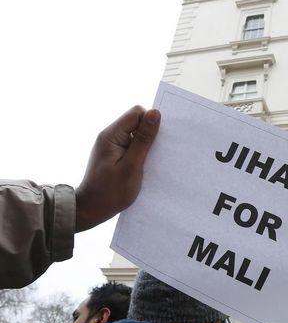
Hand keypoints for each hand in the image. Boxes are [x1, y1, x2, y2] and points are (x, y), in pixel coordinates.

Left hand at [75, 106, 160, 231]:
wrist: (92, 209)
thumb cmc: (111, 191)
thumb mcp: (132, 166)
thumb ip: (144, 139)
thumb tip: (155, 113)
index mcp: (111, 135)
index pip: (136, 113)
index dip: (151, 122)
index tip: (160, 140)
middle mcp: (110, 135)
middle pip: (136, 121)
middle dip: (150, 133)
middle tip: (157, 153)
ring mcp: (111, 144)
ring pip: (136, 133)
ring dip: (146, 144)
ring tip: (151, 161)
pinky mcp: (114, 153)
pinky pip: (132, 144)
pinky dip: (141, 151)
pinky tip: (144, 165)